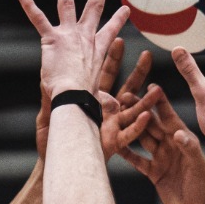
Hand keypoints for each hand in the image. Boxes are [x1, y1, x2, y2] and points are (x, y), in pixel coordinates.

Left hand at [19, 0, 129, 98]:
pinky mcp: (52, 38)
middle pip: (95, 6)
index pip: (111, 31)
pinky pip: (38, 18)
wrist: (75, 98)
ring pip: (67, 2)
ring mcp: (69, 34)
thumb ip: (104, 101)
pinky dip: (28, 5)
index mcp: (98, 50)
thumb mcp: (99, 98)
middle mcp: (85, 37)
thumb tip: (112, 110)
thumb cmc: (86, 101)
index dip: (118, 19)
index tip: (126, 9)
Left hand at [37, 39, 153, 158]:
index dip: (113, 59)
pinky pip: (129, 135)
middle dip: (137, 73)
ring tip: (158, 89)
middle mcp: (106, 111)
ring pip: (134, 111)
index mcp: (92, 100)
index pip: (105, 74)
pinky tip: (147, 117)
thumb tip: (46, 75)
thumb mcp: (49, 113)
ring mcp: (112, 127)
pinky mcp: (114, 144)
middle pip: (126, 88)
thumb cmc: (51, 140)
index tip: (119, 40)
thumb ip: (50, 96)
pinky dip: (138, 126)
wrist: (54, 163)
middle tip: (147, 55)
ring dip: (147, 101)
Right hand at [116, 84, 204, 203]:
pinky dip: (126, 153)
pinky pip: (138, 160)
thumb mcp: (199, 166)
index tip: (151, 86)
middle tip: (124, 97)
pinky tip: (114, 145)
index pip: (169, 117)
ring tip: (115, 116)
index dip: (160, 103)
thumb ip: (189, 148)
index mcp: (183, 139)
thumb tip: (177, 133)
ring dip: (130, 128)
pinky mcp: (155, 173)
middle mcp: (171, 145)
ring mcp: (162, 158)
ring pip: (142, 139)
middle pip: (151, 125)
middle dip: (138, 110)